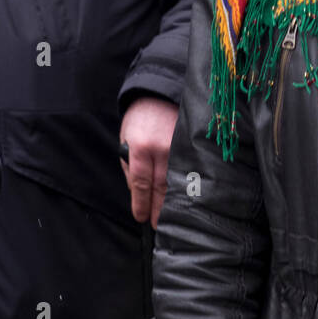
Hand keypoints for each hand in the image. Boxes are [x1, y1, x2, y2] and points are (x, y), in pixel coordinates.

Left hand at [120, 96, 178, 228]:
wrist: (160, 93)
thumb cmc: (140, 118)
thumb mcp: (125, 138)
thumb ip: (129, 166)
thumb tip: (137, 192)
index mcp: (140, 147)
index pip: (141, 183)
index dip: (141, 203)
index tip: (140, 217)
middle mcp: (161, 148)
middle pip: (160, 187)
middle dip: (157, 209)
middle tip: (157, 226)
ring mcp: (179, 146)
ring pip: (177, 180)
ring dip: (173, 201)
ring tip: (172, 218)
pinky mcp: (192, 143)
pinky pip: (189, 169)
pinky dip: (186, 185)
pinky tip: (187, 197)